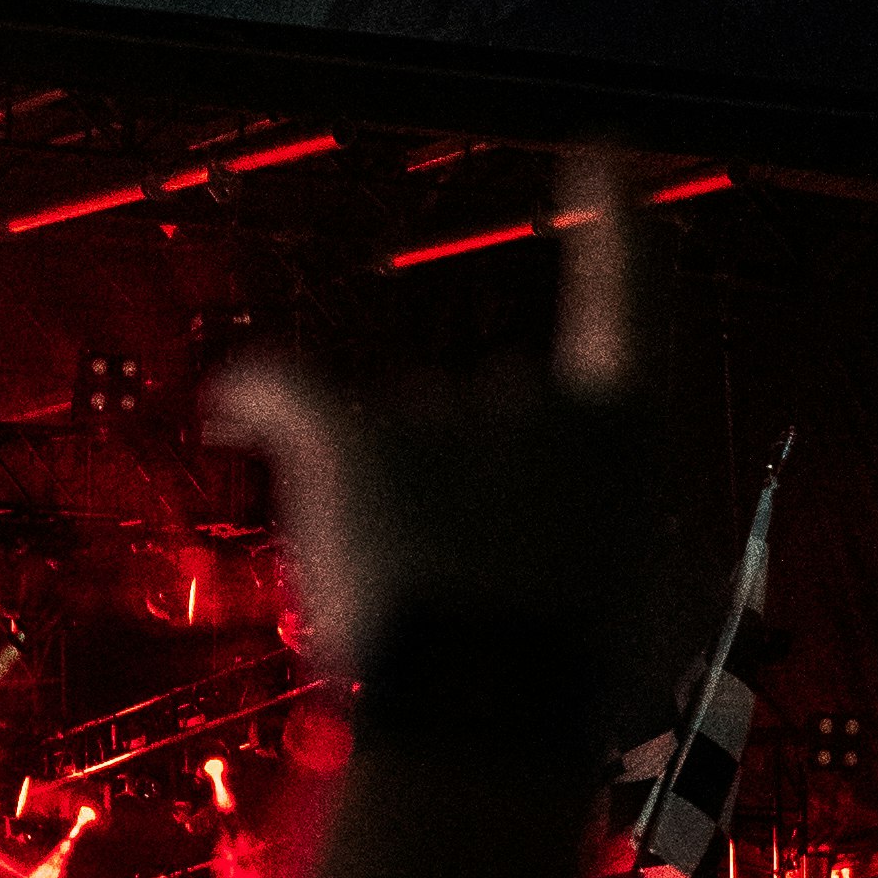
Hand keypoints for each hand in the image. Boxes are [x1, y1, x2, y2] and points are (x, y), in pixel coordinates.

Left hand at [210, 150, 661, 723]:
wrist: (487, 727)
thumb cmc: (569, 698)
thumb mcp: (645, 625)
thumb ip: (623, 565)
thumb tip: (597, 577)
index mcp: (631, 433)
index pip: (630, 291)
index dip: (613, 217)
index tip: (601, 150)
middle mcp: (537, 394)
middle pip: (489, 414)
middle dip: (476, 492)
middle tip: (480, 598)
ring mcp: (439, 411)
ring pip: (400, 445)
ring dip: (397, 512)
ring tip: (414, 611)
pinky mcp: (348, 438)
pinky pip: (288, 387)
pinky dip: (260, 394)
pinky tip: (233, 404)